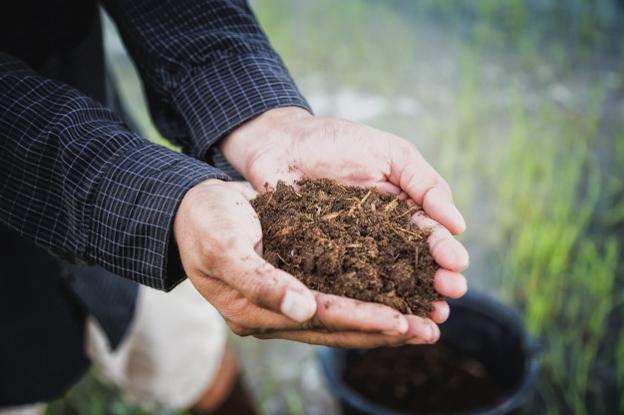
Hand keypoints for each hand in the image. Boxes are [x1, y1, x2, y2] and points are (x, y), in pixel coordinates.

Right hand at [174, 179, 439, 346]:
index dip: (361, 321)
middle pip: (337, 328)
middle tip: (430, 331)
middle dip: (384, 331)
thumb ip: (260, 281)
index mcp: (254, 312)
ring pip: (341, 319)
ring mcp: (284, 304)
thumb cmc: (205, 222)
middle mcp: (274, 316)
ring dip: (382, 323)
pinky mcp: (293, 286)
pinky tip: (395, 301)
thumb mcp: (225, 246)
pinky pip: (336, 300)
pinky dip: (367, 302)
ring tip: (424, 324)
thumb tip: (303, 310)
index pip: (319, 319)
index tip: (402, 322)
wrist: (192, 208)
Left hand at [220, 107, 468, 321]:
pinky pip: (342, 282)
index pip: (429, 233)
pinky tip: (376, 314)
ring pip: (384, 279)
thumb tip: (458, 224)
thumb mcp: (390, 153)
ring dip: (409, 298)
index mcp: (400, 209)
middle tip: (450, 294)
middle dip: (435, 280)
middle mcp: (380, 234)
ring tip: (429, 315)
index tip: (457, 267)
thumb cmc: (337, 142)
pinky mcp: (320, 261)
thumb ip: (424, 183)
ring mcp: (351, 250)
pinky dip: (361, 300)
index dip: (445, 251)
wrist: (280, 143)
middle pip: (412, 262)